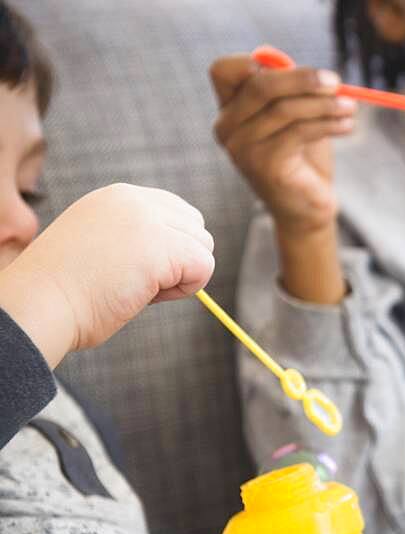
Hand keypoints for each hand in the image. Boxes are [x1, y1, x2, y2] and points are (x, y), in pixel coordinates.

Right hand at [0, 183, 213, 367]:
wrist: (39, 304)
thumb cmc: (65, 290)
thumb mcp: (100, 245)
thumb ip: (136, 238)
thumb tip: (184, 256)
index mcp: (118, 197)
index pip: (177, 212)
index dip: (170, 247)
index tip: (136, 267)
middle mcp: (134, 200)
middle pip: (196, 227)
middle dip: (179, 260)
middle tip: (137, 281)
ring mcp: (148, 220)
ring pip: (203, 246)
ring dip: (180, 275)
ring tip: (137, 286)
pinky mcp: (160, 247)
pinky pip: (204, 267)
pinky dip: (185, 288)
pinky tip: (147, 294)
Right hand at [210, 54, 356, 235]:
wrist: (307, 209)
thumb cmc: (303, 159)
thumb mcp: (298, 117)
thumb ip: (294, 90)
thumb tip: (305, 69)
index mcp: (229, 110)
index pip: (223, 71)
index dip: (252, 61)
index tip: (293, 66)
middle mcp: (227, 128)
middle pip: (259, 86)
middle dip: (302, 79)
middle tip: (336, 81)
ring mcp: (242, 148)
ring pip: (284, 110)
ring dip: (324, 105)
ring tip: (350, 107)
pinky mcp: (264, 165)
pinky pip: (298, 132)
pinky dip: (328, 124)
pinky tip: (347, 125)